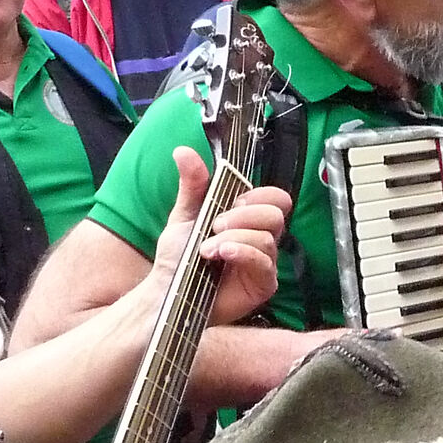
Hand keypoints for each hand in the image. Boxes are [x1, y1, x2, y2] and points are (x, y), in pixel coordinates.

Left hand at [149, 144, 293, 325]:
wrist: (167, 291)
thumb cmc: (178, 258)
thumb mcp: (184, 216)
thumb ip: (192, 185)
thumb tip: (183, 151)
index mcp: (247, 219)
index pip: (274, 198)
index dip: (259, 195)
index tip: (234, 200)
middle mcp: (260, 239)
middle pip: (276, 214)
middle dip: (244, 216)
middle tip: (215, 225)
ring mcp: (264, 262)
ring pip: (267, 238)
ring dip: (235, 238)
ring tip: (207, 249)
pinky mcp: (263, 285)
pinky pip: (265, 263)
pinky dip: (243, 253)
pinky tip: (222, 255)